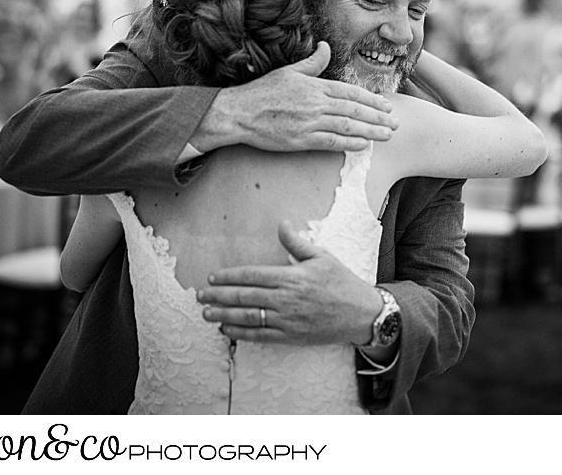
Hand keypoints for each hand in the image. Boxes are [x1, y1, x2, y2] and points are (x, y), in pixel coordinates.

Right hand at [190, 41, 398, 153]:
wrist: (238, 113)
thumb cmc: (262, 92)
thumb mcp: (289, 71)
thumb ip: (312, 62)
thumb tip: (326, 46)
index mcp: (314, 86)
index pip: (350, 92)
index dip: (371, 99)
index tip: (387, 105)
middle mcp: (315, 104)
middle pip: (354, 110)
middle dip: (378, 116)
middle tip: (395, 123)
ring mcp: (308, 122)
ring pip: (347, 126)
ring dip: (370, 131)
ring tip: (387, 135)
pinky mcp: (300, 140)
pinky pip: (330, 142)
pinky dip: (349, 143)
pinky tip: (364, 145)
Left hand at [197, 221, 383, 345]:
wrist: (361, 314)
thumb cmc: (342, 283)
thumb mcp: (321, 257)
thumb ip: (297, 243)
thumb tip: (281, 224)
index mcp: (291, 277)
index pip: (252, 275)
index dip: (230, 277)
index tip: (213, 277)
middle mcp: (286, 299)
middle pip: (244, 297)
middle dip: (219, 296)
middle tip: (200, 296)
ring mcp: (287, 320)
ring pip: (248, 317)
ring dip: (224, 315)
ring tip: (207, 313)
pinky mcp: (290, 336)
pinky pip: (260, 335)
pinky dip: (240, 333)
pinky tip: (227, 329)